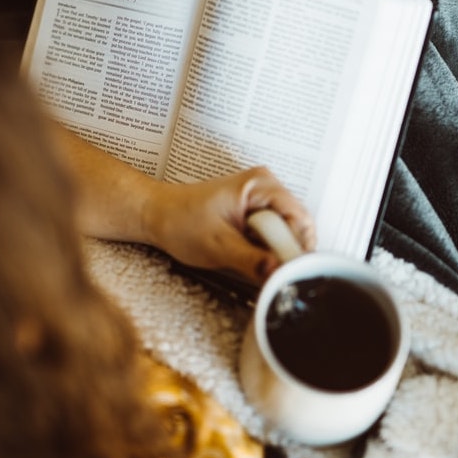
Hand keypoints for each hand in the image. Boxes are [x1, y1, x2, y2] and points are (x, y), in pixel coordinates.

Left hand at [142, 166, 315, 281]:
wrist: (158, 215)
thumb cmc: (180, 221)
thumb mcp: (217, 246)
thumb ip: (251, 261)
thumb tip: (278, 273)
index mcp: (260, 185)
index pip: (299, 218)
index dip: (298, 247)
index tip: (290, 272)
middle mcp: (266, 186)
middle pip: (297, 225)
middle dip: (287, 251)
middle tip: (271, 273)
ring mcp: (262, 198)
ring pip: (288, 232)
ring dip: (276, 252)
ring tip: (255, 262)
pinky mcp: (257, 210)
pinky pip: (275, 233)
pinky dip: (267, 249)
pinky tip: (251, 255)